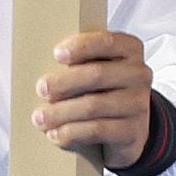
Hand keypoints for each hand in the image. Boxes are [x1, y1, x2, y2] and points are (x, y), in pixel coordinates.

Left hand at [32, 30, 152, 168]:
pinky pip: (98, 130)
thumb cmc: (99, 89)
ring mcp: (139, 104)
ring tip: (39, 118)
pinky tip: (55, 134)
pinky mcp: (133, 131)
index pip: (107, 42)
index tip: (56, 54)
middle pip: (96, 74)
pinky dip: (71, 132)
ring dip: (60, 112)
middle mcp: (138, 74)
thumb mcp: (92, 68)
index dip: (81, 46)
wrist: (126, 128)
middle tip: (41, 89)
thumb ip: (74, 60)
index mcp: (128, 50)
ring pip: (93, 105)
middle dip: (63, 82)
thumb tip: (35, 65)